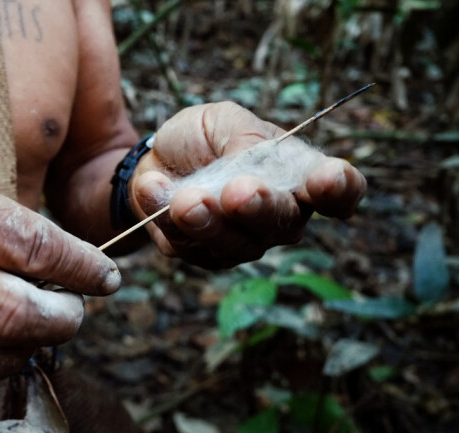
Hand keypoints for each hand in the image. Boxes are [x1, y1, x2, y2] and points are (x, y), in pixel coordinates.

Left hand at [129, 102, 365, 268]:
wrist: (156, 159)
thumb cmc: (202, 139)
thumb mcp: (223, 121)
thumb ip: (244, 139)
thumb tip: (253, 163)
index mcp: (299, 176)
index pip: (340, 190)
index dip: (340, 190)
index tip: (326, 179)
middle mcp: (279, 216)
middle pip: (284, 224)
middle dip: (260, 208)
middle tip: (239, 192)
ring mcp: (242, 241)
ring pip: (234, 243)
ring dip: (208, 221)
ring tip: (186, 200)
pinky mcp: (202, 253)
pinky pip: (187, 243)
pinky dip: (165, 214)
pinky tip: (151, 186)